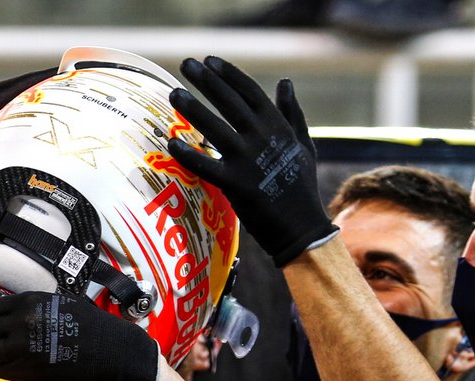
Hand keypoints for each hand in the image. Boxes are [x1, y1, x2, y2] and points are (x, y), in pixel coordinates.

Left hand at [0, 292, 158, 380]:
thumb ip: (32, 310)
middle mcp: (20, 322)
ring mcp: (22, 347)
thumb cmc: (91, 327)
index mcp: (27, 302)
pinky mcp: (28, 371)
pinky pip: (1, 372)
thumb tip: (9, 320)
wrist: (112, 352)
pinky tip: (9, 374)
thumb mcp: (58, 305)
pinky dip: (0, 374)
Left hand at [167, 56, 337, 266]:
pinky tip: (170, 142)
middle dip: (207, 81)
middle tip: (186, 64)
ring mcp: (248, 160)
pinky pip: (206, 166)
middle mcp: (262, 138)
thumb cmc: (301, 185)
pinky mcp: (235, 184)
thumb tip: (285, 82)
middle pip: (230, 102)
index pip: (250, 92)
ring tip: (173, 93)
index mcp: (278, 126)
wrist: (301, 226)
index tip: (210, 60)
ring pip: (214, 128)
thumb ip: (293, 112)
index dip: (229, 74)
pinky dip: (187, 154)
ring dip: (193, 109)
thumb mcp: (304, 144)